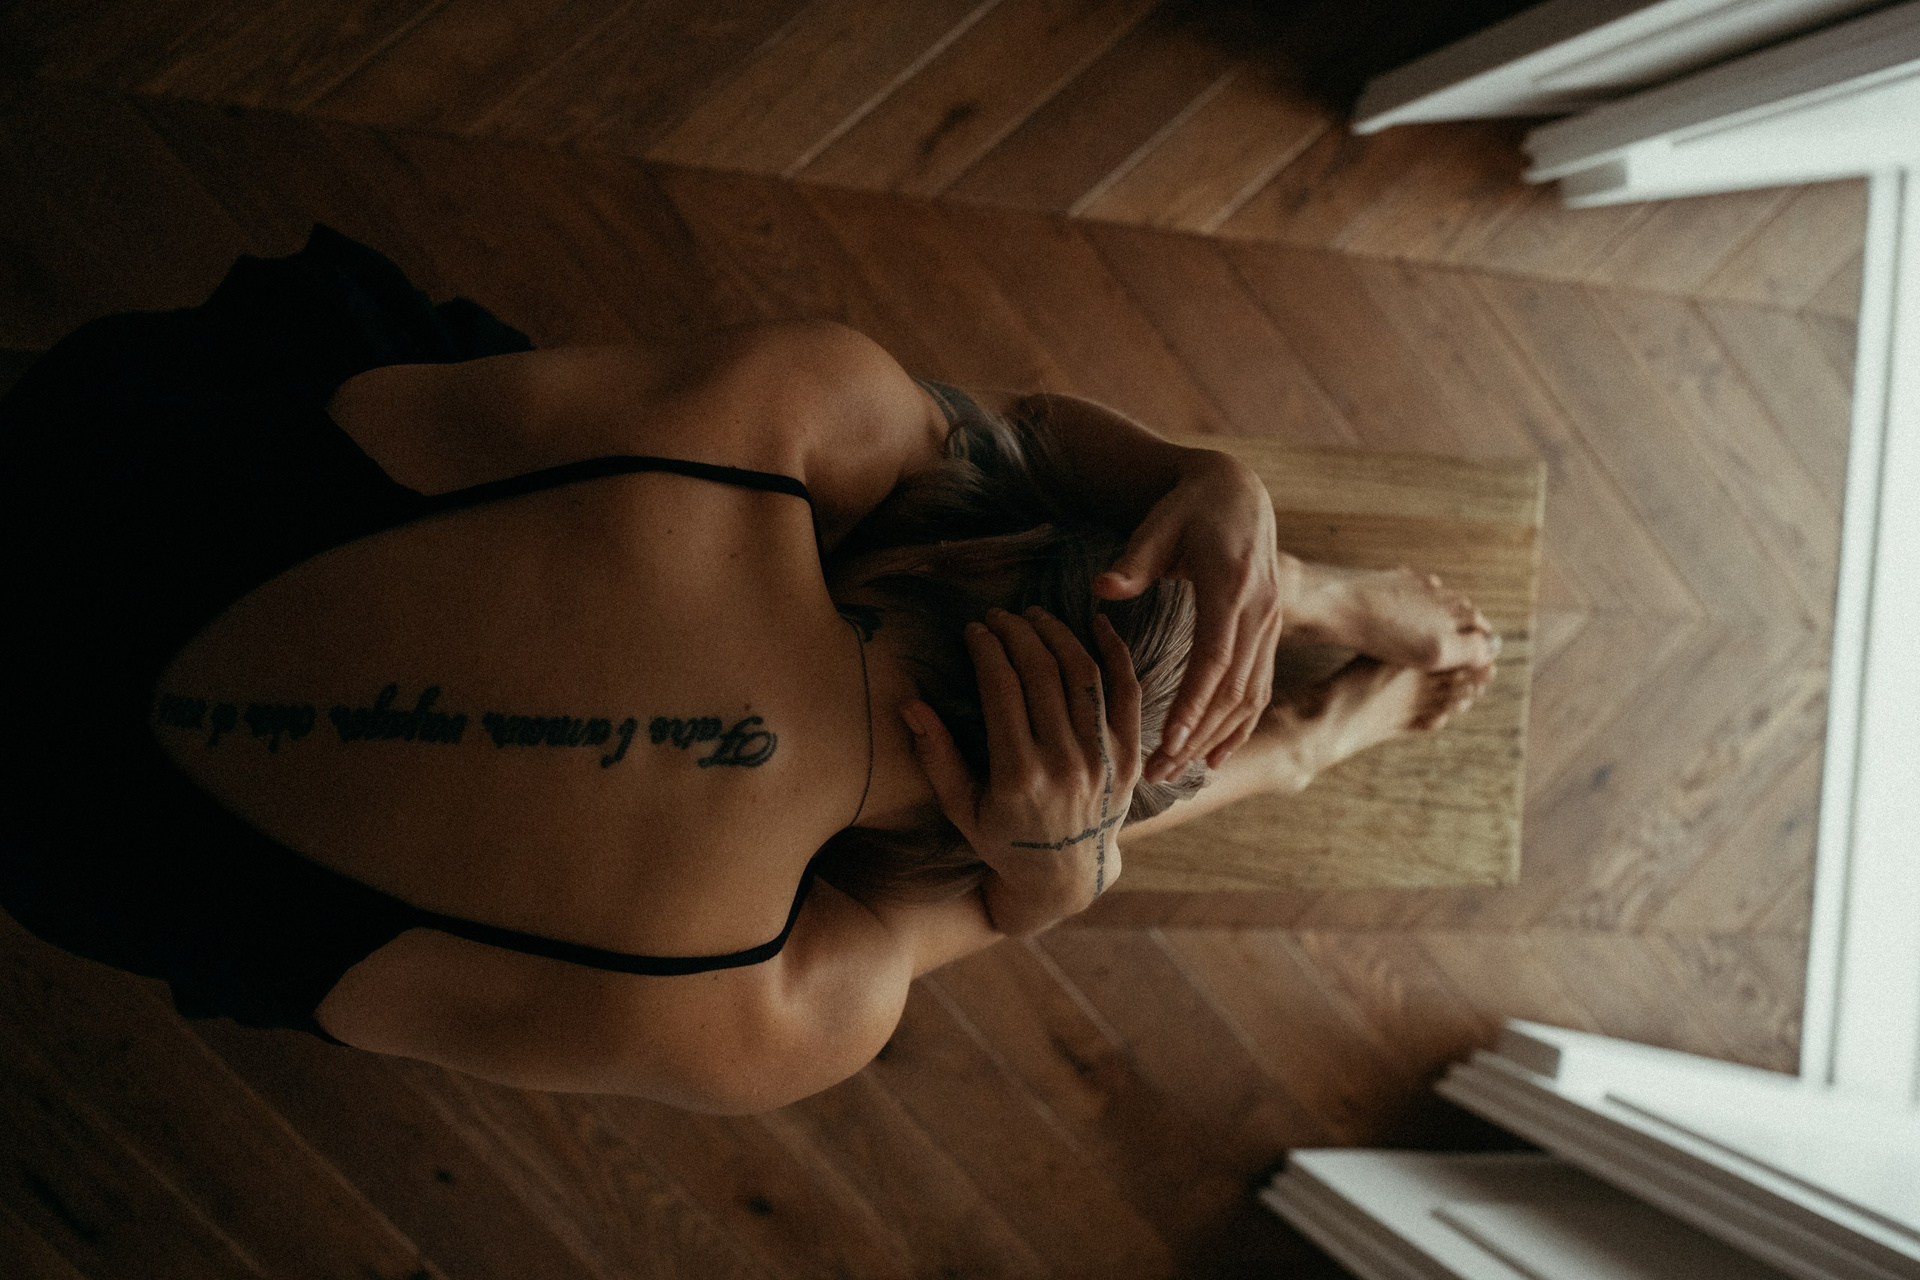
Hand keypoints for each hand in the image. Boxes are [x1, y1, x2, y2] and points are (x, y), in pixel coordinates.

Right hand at [901, 607, 1142, 935]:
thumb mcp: (961, 807)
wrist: (1066, 876)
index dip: (986, 649)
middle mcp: (1064, 764)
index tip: (974, 629)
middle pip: (1041, 673)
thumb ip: (936, 756)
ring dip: (1058, 635)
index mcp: (1017, 776)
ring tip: (1036, 616)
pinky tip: (1099, 625)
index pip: (1001, 688)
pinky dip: (1116, 653)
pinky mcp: (1130, 757)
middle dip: (1016, 633)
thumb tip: (910, 704)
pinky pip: (1129, 693)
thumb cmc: (1004, 840)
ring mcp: (1102, 759)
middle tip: (1000, 616)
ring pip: (1083, 674)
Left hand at [1094, 450, 1289, 780]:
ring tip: (1178, 773)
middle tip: (1158, 773)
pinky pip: (1259, 687)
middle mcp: (1261, 610)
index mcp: (1232, 585)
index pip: (1215, 658)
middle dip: (1197, 736)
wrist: (1238, 491)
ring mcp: (1271, 623)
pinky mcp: (1271, 632)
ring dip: (1216, 739)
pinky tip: (1215, 757)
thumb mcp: (1158, 525)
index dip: (1193, 704)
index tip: (1168, 741)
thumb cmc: (1188, 507)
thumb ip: (1132, 562)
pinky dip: (1240, 726)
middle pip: (1233, 688)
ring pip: (1249, 695)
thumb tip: (1101, 588)